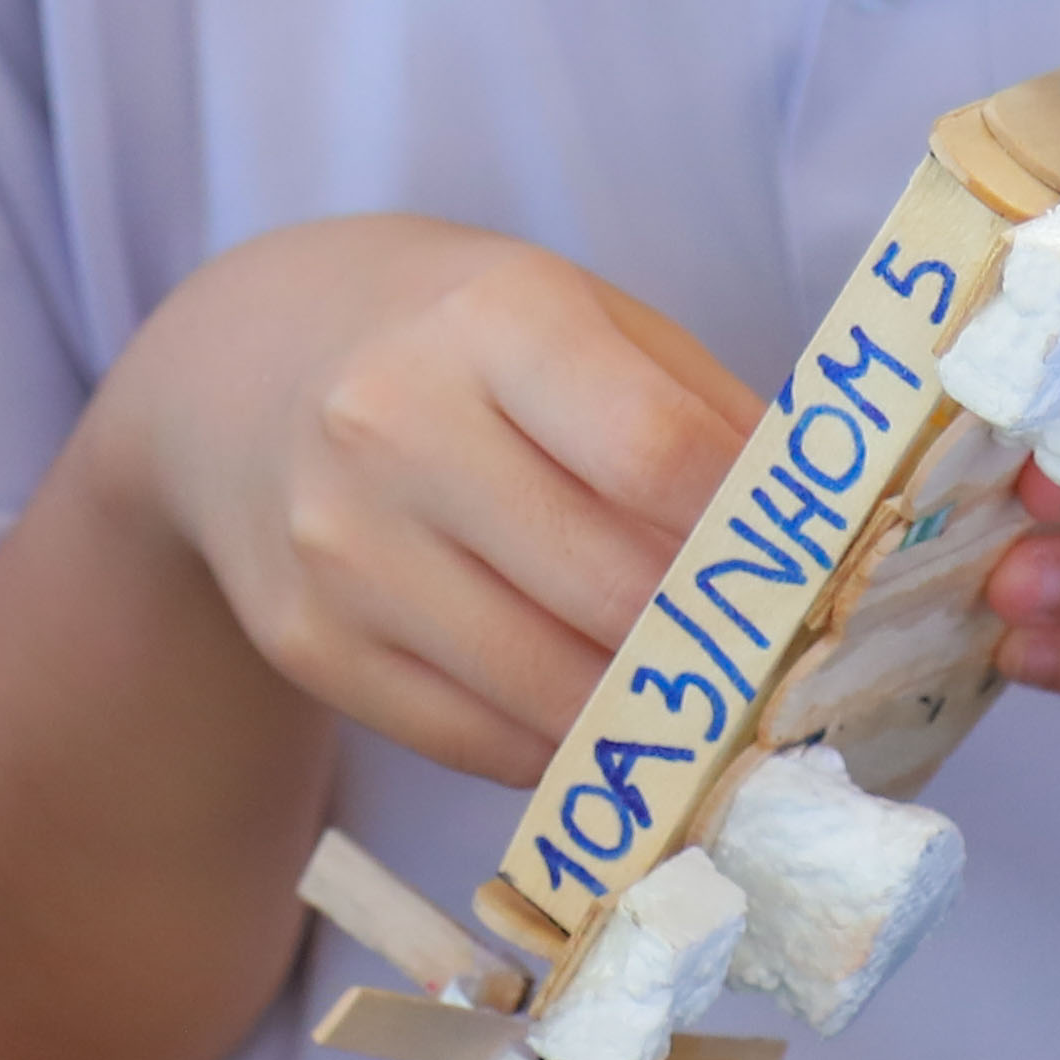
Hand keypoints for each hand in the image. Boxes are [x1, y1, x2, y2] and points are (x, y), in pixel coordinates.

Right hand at [104, 214, 754, 786]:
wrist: (239, 368)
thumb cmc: (456, 338)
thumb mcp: (579, 314)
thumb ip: (700, 413)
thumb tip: (821, 545)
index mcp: (492, 317)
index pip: (654, 452)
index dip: (750, 536)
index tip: (814, 582)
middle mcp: (395, 425)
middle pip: (610, 587)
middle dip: (714, 645)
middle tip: (786, 675)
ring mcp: (340, 547)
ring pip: (544, 687)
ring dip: (648, 718)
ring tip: (713, 715)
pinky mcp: (307, 642)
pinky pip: (473, 738)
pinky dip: (560, 745)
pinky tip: (605, 722)